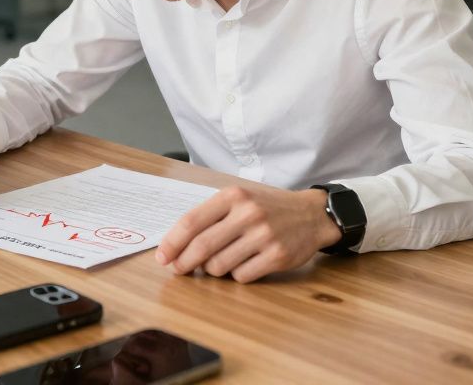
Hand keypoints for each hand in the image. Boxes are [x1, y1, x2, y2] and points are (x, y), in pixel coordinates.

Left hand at [155, 186, 342, 282]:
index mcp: (233, 195)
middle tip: (178, 269)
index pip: (191, 222)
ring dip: (212, 270)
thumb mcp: (239, 200)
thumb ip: (210, 217)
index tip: (162, 257)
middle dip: (184, 263)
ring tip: (218, 263)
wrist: (310, 214)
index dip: (172, 242)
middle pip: (202, 246)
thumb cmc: (267, 208)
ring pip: (219, 265)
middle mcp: (248, 213)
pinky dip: (235, 275)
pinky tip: (242, 265)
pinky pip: (242, 276)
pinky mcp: (277, 256)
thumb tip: (176, 246)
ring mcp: (264, 235)